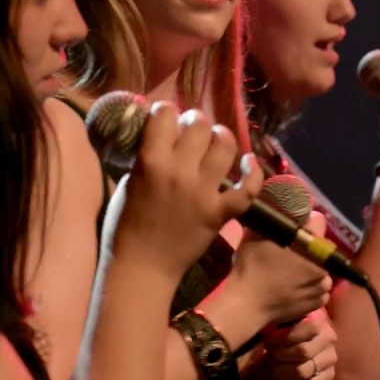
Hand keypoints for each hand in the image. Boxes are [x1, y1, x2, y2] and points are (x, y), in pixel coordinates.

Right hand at [112, 104, 263, 282]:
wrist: (142, 267)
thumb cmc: (125, 226)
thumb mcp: (128, 183)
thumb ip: (147, 159)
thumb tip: (162, 139)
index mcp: (150, 161)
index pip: (165, 113)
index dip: (166, 111)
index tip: (166, 118)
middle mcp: (179, 171)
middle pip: (199, 124)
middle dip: (195, 122)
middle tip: (191, 132)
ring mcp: (203, 192)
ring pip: (225, 145)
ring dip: (221, 138)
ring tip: (216, 142)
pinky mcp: (220, 212)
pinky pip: (248, 188)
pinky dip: (253, 173)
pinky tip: (249, 163)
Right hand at [229, 209, 333, 327]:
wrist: (248, 304)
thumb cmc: (252, 267)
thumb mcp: (256, 235)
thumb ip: (272, 219)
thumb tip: (275, 207)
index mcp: (312, 246)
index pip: (318, 223)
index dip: (306, 222)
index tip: (294, 227)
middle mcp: (323, 266)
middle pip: (321, 249)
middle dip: (309, 248)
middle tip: (289, 253)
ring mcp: (322, 288)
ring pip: (321, 270)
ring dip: (311, 269)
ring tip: (292, 272)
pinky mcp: (317, 304)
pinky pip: (319, 289)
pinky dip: (311, 287)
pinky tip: (295, 287)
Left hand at [264, 307, 337, 379]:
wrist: (301, 341)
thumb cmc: (288, 329)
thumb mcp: (285, 321)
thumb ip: (282, 324)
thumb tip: (273, 334)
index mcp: (319, 322)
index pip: (309, 328)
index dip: (287, 335)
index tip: (271, 339)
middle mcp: (329, 340)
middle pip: (303, 351)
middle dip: (282, 355)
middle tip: (273, 355)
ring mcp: (330, 359)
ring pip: (303, 371)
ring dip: (284, 371)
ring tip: (275, 367)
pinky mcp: (329, 375)